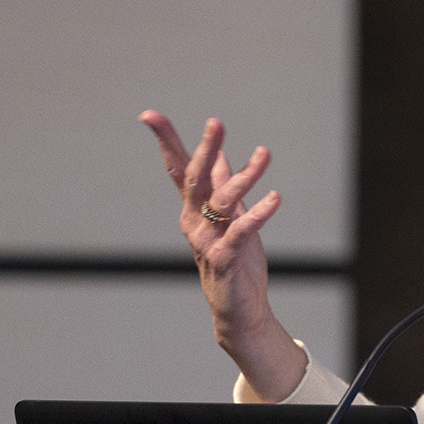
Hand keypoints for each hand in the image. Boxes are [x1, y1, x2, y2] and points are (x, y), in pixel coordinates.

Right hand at [139, 111, 304, 398]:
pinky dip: (258, 213)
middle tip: (216, 123)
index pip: (178, 169)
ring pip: (222, 200)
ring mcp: (208, 240)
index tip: (148, 114)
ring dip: (245, 175)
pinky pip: (241, 231)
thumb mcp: (229, 217)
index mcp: (193, 209)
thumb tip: (221, 155)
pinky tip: (275, 198)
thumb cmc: (234, 260)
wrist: (238, 309)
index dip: (165, 141)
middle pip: (195, 179)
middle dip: (205, 149)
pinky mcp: (225, 259)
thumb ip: (222, 186)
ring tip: (265, 154)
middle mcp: (194, 221)